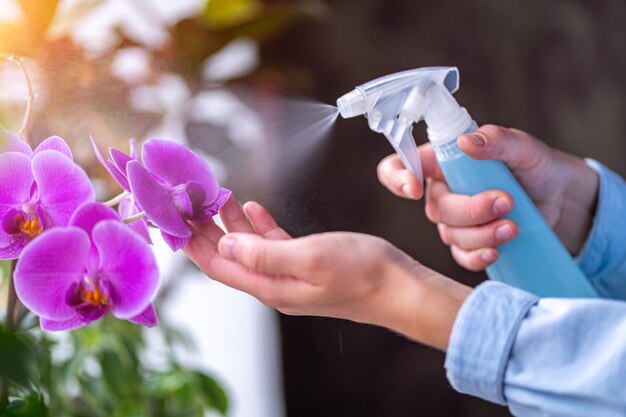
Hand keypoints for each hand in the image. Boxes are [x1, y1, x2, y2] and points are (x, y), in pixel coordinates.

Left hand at [184, 196, 470, 349]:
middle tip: (187, 202)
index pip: (218, 265)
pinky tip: (253, 207)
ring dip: (230, 225)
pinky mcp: (306, 264)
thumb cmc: (361, 273)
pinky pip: (272, 245)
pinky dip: (259, 226)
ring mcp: (290, 275)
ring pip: (248, 248)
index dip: (193, 243)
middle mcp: (274, 284)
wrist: (399, 287)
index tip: (173, 220)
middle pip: (229, 257)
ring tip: (216, 196)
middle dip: (205, 231)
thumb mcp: (309, 258)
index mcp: (270, 286)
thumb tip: (226, 243)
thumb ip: (264, 252)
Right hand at [377, 125, 598, 270]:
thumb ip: (495, 139)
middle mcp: (443, 192)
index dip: (396, 178)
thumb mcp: (521, 146)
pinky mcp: (471, 244)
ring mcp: (456, 221)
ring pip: (451, 234)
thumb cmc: (536, 165)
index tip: (415, 189)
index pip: (399, 168)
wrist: (563, 199)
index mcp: (442, 162)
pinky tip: (497, 250)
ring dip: (482, 232)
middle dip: (470, 209)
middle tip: (505, 201)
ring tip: (513, 225)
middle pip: (435, 208)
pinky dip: (478, 256)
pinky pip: (462, 257)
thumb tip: (466, 142)